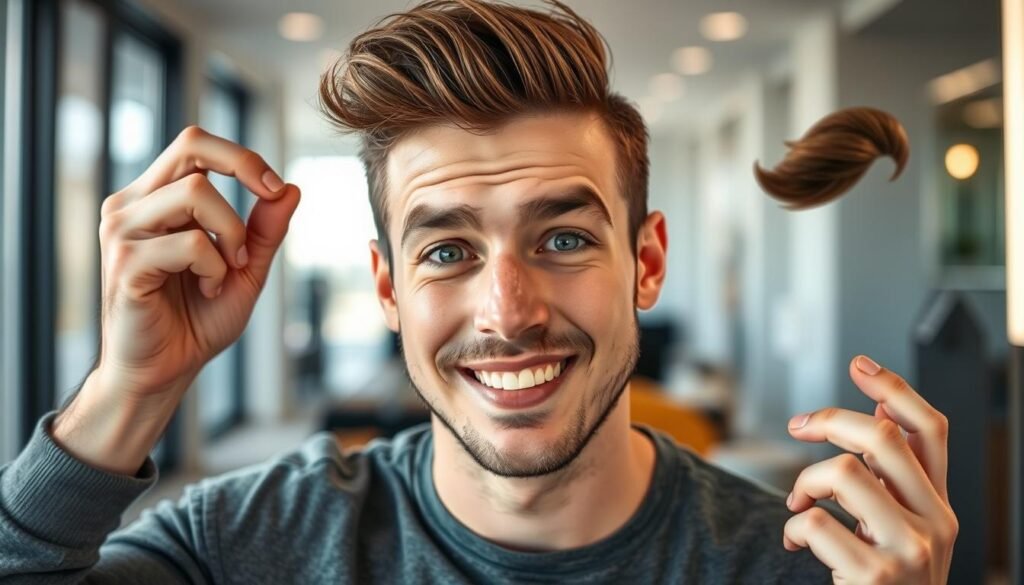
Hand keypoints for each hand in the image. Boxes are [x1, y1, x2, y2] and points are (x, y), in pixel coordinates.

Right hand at [95, 125, 300, 400]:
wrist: (164, 372)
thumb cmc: (197, 321)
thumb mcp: (245, 270)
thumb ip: (264, 230)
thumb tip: (292, 188)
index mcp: (155, 199)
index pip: (194, 143)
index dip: (242, 156)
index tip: (275, 188)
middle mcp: (132, 206)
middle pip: (190, 145)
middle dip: (243, 166)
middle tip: (270, 199)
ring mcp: (123, 232)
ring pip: (196, 192)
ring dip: (232, 233)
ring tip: (228, 270)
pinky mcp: (126, 263)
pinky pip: (190, 243)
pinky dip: (215, 267)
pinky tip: (209, 288)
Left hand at [783, 355, 957, 583]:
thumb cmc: (886, 580)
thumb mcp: (899, 525)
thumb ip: (891, 475)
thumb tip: (879, 411)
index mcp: (938, 504)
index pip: (929, 430)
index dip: (894, 390)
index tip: (859, 364)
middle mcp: (935, 523)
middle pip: (881, 438)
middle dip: (829, 422)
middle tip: (798, 428)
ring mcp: (909, 551)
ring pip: (843, 473)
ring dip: (805, 482)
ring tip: (798, 503)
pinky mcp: (876, 576)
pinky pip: (816, 522)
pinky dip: (794, 526)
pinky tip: (797, 541)